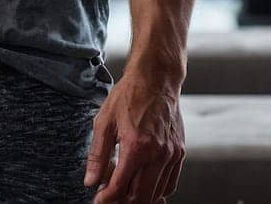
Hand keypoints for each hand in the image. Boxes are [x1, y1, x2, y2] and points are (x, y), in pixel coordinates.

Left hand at [84, 73, 184, 202]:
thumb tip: (90, 181)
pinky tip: (143, 183)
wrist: (156, 78)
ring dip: (139, 198)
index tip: (99, 200)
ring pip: (156, 194)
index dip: (106, 199)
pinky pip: (170, 183)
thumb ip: (97, 155)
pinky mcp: (179, 152)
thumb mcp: (104, 121)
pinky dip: (156, 190)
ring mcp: (171, 154)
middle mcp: (157, 153)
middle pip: (140, 197)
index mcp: (136, 146)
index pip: (119, 187)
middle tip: (110, 196)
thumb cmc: (129, 95)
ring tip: (124, 189)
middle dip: (122, 202)